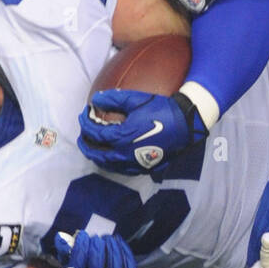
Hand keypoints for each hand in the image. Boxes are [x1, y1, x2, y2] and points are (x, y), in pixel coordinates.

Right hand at [54, 230, 137, 267]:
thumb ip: (66, 256)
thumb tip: (60, 237)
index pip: (79, 260)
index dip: (81, 244)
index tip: (83, 235)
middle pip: (97, 260)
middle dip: (97, 244)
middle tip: (97, 237)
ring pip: (115, 262)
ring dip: (112, 245)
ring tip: (108, 238)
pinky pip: (129, 267)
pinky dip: (124, 252)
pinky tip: (119, 243)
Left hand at [77, 89, 204, 173]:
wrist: (185, 124)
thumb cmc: (161, 109)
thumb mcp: (136, 99)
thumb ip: (113, 98)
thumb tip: (95, 99)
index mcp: (121, 137)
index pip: (95, 133)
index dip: (86, 123)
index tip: (84, 114)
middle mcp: (125, 154)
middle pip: (96, 153)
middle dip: (86, 144)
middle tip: (83, 136)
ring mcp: (134, 163)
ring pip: (107, 165)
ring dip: (97, 156)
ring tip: (94, 148)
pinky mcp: (144, 168)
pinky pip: (121, 169)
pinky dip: (111, 163)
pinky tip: (112, 157)